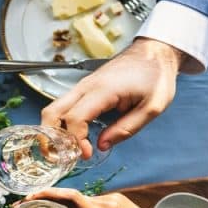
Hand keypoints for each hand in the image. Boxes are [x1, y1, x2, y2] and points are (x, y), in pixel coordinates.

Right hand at [19, 188, 207, 207]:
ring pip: (84, 199)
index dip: (45, 194)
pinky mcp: (122, 198)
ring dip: (71, 207)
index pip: (67, 197)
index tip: (28, 198)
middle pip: (71, 197)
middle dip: (52, 201)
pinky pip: (97, 200)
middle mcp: (105, 204)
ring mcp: (115, 199)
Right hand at [40, 38, 183, 157]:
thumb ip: (127, 128)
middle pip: (52, 112)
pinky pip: (63, 107)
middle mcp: (86, 86)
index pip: (75, 118)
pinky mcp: (84, 88)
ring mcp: (82, 86)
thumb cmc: (156, 76)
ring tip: (67, 148)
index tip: (87, 153)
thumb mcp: (152, 107)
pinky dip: (62, 123)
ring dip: (54, 131)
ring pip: (54, 109)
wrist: (154, 52)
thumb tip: (102, 145)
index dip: (76, 140)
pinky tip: (73, 137)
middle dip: (52, 137)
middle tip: (64, 155)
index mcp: (103, 90)